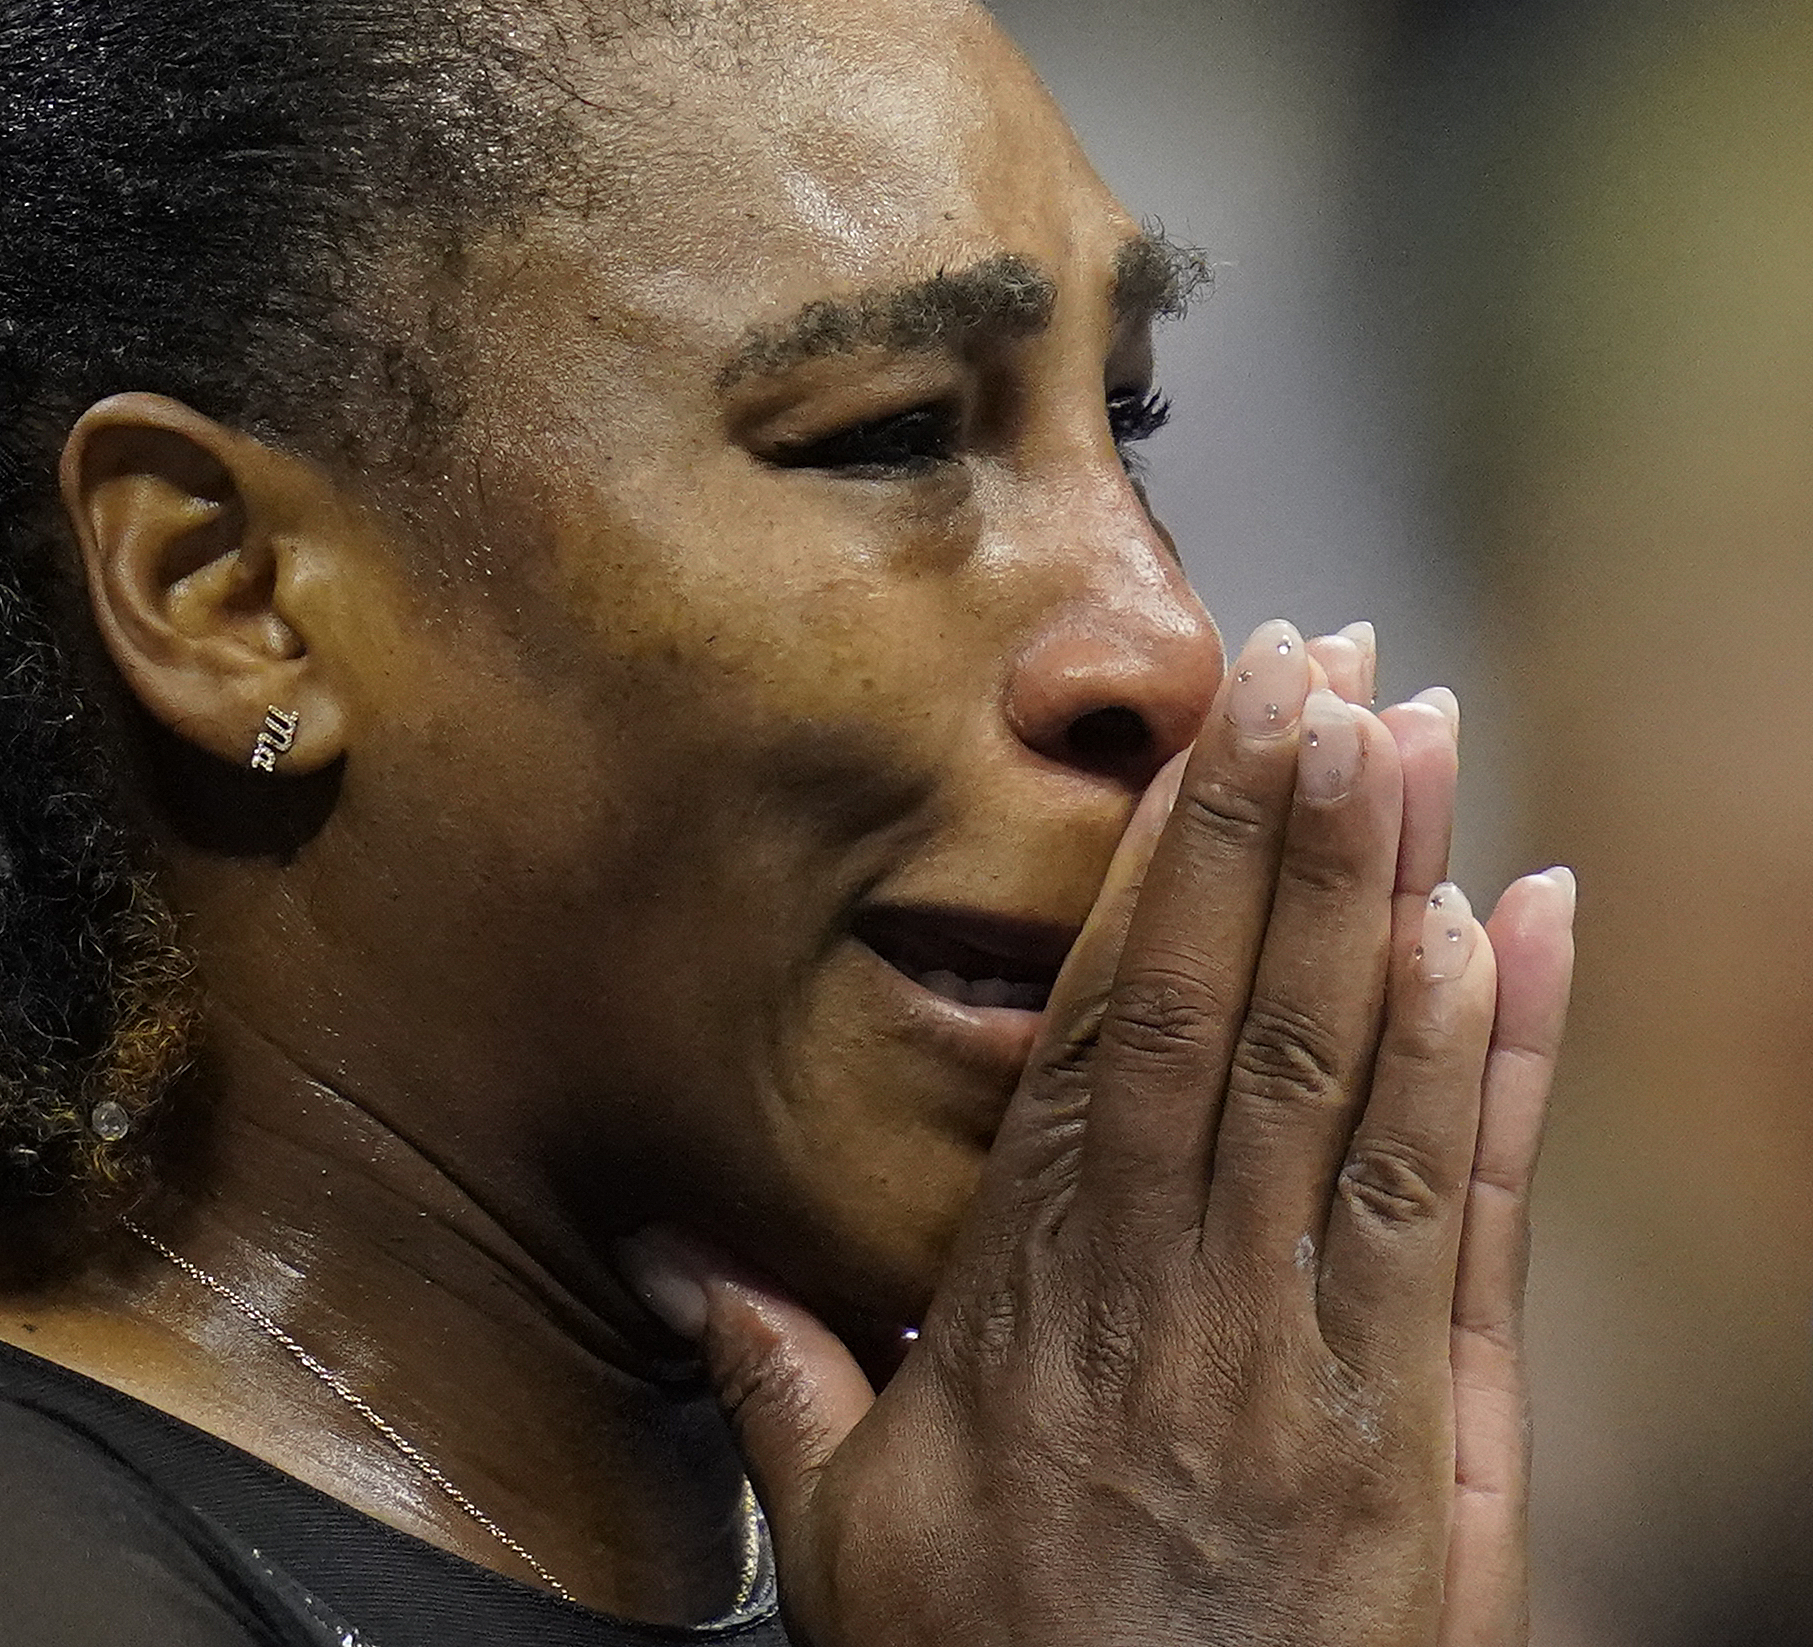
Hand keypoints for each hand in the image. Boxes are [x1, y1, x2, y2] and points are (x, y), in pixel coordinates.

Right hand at [635, 620, 1576, 1646]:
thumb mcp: (850, 1548)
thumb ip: (778, 1381)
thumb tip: (678, 1252)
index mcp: (1039, 1311)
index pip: (1112, 1042)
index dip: (1169, 876)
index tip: (1204, 738)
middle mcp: (1188, 1303)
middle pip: (1244, 1021)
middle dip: (1287, 827)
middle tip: (1321, 657)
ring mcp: (1323, 1355)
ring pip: (1365, 1082)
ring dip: (1401, 893)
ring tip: (1420, 733)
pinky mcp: (1434, 1424)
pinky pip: (1469, 1213)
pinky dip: (1503, 1064)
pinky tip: (1527, 928)